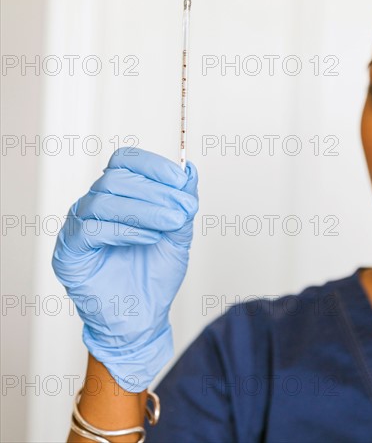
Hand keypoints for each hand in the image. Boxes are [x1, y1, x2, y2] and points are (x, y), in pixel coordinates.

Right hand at [52, 148, 198, 391]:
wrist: (142, 319)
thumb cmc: (154, 276)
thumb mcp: (177, 235)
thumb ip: (181, 203)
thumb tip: (190, 170)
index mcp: (116, 195)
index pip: (125, 162)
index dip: (153, 165)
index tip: (180, 179)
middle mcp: (94, 205)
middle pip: (115, 178)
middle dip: (155, 191)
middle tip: (184, 207)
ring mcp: (78, 227)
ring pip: (104, 201)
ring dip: (144, 210)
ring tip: (171, 223)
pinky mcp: (70, 253)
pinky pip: (91, 230)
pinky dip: (124, 230)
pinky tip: (149, 238)